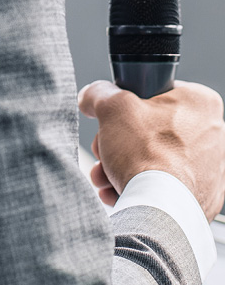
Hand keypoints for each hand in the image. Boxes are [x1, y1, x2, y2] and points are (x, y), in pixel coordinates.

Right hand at [78, 79, 224, 220]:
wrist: (160, 211)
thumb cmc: (146, 155)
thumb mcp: (112, 107)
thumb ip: (99, 93)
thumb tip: (91, 96)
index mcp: (200, 103)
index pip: (156, 93)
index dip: (127, 105)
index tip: (112, 118)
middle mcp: (213, 135)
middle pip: (151, 130)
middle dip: (119, 143)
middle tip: (103, 150)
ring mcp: (210, 170)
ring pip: (155, 159)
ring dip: (123, 166)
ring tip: (104, 176)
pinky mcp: (202, 198)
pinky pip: (165, 186)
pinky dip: (140, 187)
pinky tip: (117, 192)